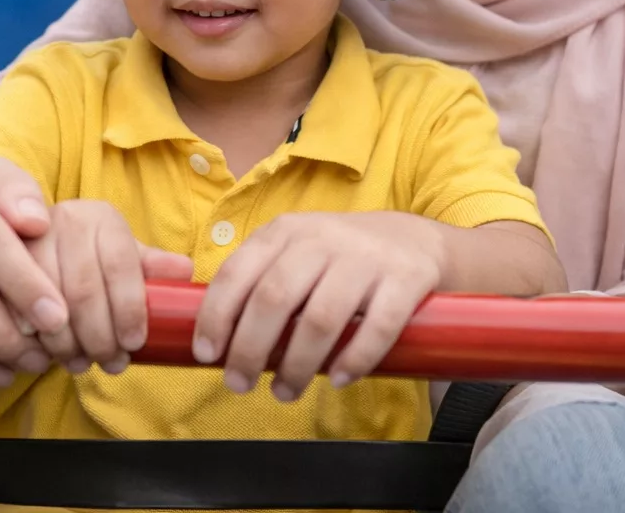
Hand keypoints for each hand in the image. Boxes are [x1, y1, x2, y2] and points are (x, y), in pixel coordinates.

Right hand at [26, 200, 193, 374]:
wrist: (31, 238)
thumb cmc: (89, 255)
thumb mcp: (122, 254)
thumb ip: (150, 265)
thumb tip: (185, 271)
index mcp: (101, 217)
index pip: (121, 264)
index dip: (130, 308)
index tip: (134, 343)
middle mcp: (66, 220)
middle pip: (85, 289)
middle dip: (99, 336)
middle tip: (110, 362)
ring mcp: (29, 239)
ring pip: (49, 302)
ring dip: (67, 343)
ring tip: (81, 363)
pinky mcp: (0, 263)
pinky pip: (14, 308)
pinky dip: (32, 338)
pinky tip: (46, 353)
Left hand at [192, 212, 444, 401]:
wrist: (417, 239)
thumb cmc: (341, 257)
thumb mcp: (297, 253)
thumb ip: (262, 283)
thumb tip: (220, 340)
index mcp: (285, 231)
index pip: (237, 271)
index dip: (216, 315)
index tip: (206, 354)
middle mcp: (322, 238)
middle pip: (274, 297)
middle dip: (249, 349)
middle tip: (239, 384)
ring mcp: (365, 257)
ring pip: (321, 318)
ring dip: (297, 365)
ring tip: (285, 392)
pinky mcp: (405, 279)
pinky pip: (377, 326)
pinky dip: (354, 360)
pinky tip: (337, 379)